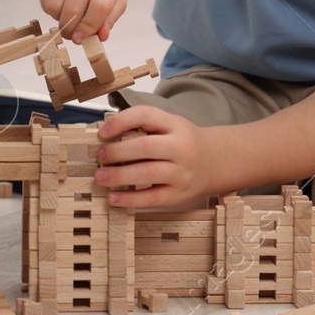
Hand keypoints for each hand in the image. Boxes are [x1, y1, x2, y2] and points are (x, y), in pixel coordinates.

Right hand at [37, 0, 127, 41]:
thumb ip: (111, 15)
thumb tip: (101, 36)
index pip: (100, 7)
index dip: (90, 27)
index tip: (84, 38)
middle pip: (74, 9)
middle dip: (72, 29)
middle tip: (73, 35)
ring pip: (54, 6)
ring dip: (59, 19)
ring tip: (67, 16)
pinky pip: (43, 0)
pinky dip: (50, 9)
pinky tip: (60, 3)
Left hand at [94, 105, 218, 208]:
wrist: (213, 162)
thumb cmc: (182, 142)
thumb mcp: (169, 125)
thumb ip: (143, 127)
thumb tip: (106, 135)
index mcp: (175, 125)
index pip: (146, 115)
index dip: (121, 122)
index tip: (103, 132)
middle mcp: (181, 147)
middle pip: (146, 147)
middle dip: (117, 152)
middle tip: (101, 156)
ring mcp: (181, 173)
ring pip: (148, 173)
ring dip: (119, 176)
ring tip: (101, 176)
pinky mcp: (178, 194)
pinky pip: (151, 198)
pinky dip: (129, 199)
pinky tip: (114, 197)